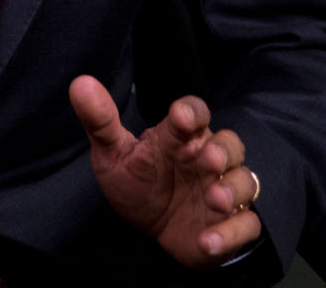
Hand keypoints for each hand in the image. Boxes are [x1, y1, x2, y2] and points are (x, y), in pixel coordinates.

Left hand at [69, 75, 261, 267]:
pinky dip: (232, 233)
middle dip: (223, 150)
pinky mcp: (230, 225)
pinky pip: (245, 225)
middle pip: (230, 144)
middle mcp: (207, 160)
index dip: (192, 112)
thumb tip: (80, 84)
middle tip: (209, 160)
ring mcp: (223, 192)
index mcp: (180, 138)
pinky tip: (209, 241)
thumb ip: (100, 122)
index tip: (181, 117)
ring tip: (215, 200)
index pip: (195, 114)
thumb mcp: (114, 156)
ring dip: (233, 189)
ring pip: (245, 181)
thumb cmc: (139, 184)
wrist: (151, 231)